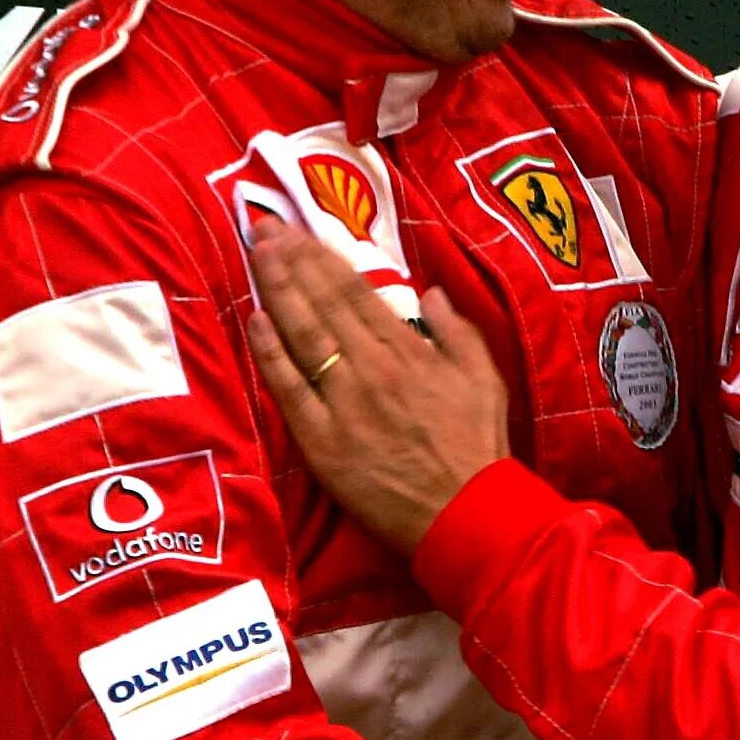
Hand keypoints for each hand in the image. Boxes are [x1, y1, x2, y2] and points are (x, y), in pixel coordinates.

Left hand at [241, 221, 510, 550]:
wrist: (466, 513)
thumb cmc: (478, 446)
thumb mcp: (484, 377)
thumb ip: (456, 330)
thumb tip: (430, 291)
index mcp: (409, 351)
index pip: (355, 293)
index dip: (323, 257)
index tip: (298, 231)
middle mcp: (372, 368)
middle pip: (323, 304)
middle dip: (291, 261)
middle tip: (263, 227)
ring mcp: (344, 404)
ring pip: (304, 335)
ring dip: (276, 291)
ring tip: (255, 255)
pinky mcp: (323, 442)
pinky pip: (291, 390)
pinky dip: (271, 354)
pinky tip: (254, 321)